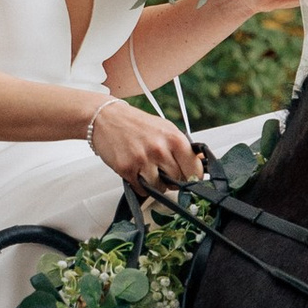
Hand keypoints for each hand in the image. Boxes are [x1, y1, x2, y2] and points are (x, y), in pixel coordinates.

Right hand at [88, 93, 204, 195]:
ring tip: (148, 171)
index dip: (193, 177)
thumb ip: (183, 147)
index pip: (195, 170)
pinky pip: (141, 190)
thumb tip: (200, 162)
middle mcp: (160, 149)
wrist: (106, 118)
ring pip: (160, 189)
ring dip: (155, 185)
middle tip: (163, 171)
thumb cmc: (138, 124)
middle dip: (172, 180)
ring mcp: (143, 159)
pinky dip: (140, 186)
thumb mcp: (166, 129)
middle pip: (177, 181)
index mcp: (174, 138)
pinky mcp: (126, 168)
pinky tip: (136, 172)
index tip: (189, 178)